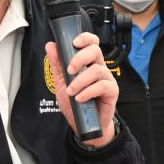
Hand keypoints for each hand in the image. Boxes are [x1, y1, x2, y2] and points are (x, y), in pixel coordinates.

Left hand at [48, 34, 118, 149]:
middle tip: (69, 71)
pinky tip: (80, 98)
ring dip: (80, 81)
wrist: (83, 125)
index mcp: (88, 63)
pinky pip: (102, 86)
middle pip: (95, 51)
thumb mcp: (61, 83)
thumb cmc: (75, 103)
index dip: (85, 38)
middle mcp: (99, 68)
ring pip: (97, 70)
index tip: (74, 43)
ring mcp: (107, 79)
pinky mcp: (112, 91)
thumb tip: (51, 45)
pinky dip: (88, 91)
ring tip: (71, 92)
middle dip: (80, 58)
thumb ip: (57, 64)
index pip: (92, 43)